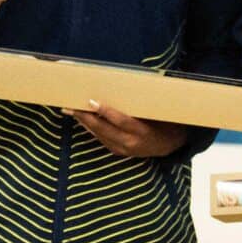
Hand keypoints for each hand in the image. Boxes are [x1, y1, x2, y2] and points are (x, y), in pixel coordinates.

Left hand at [70, 103, 187, 158]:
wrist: (170, 146)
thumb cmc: (164, 123)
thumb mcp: (156, 113)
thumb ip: (139, 105)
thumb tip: (120, 89)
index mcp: (143, 131)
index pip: (121, 120)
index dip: (105, 111)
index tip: (91, 101)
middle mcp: (131, 143)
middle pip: (104, 129)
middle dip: (86, 117)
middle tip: (71, 105)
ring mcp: (124, 149)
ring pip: (99, 134)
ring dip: (84, 122)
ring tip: (71, 110)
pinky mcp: (118, 152)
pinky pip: (101, 139)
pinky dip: (91, 129)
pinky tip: (83, 120)